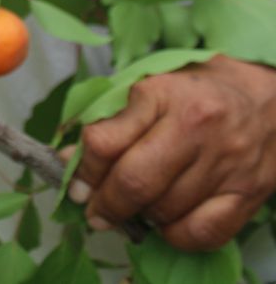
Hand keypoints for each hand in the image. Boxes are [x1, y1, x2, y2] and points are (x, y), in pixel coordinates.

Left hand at [70, 55, 275, 250]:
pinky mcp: (248, 192)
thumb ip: (109, 122)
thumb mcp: (147, 89)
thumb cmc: (196, 90)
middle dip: (106, 205)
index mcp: (161, 95)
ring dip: (140, 217)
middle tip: (96, 213)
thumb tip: (70, 161)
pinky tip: (167, 222)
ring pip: (165, 211)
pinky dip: (176, 235)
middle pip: (134, 182)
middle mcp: (195, 128)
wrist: (268, 96)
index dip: (83, 171)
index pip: (105, 142)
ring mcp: (226, 163)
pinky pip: (203, 233)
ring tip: (136, 207)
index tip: (76, 187)